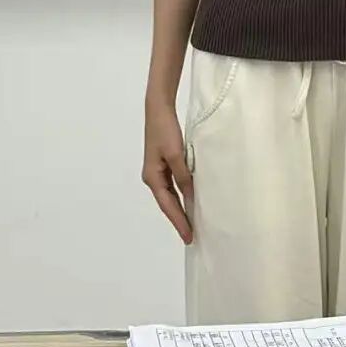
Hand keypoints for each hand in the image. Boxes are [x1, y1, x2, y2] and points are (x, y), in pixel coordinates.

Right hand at [142, 96, 193, 243]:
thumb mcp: (176, 155)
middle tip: (192, 236)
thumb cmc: (165, 131)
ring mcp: (157, 171)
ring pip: (170, 195)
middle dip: (179, 219)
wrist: (158, 109)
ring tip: (192, 223)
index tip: (189, 236)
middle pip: (167, 203)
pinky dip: (180, 195)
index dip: (179, 221)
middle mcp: (152, 177)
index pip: (168, 205)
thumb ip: (184, 176)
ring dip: (180, 208)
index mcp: (152, 177)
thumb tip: (191, 196)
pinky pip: (172, 185)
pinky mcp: (163, 164)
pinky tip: (190, 199)